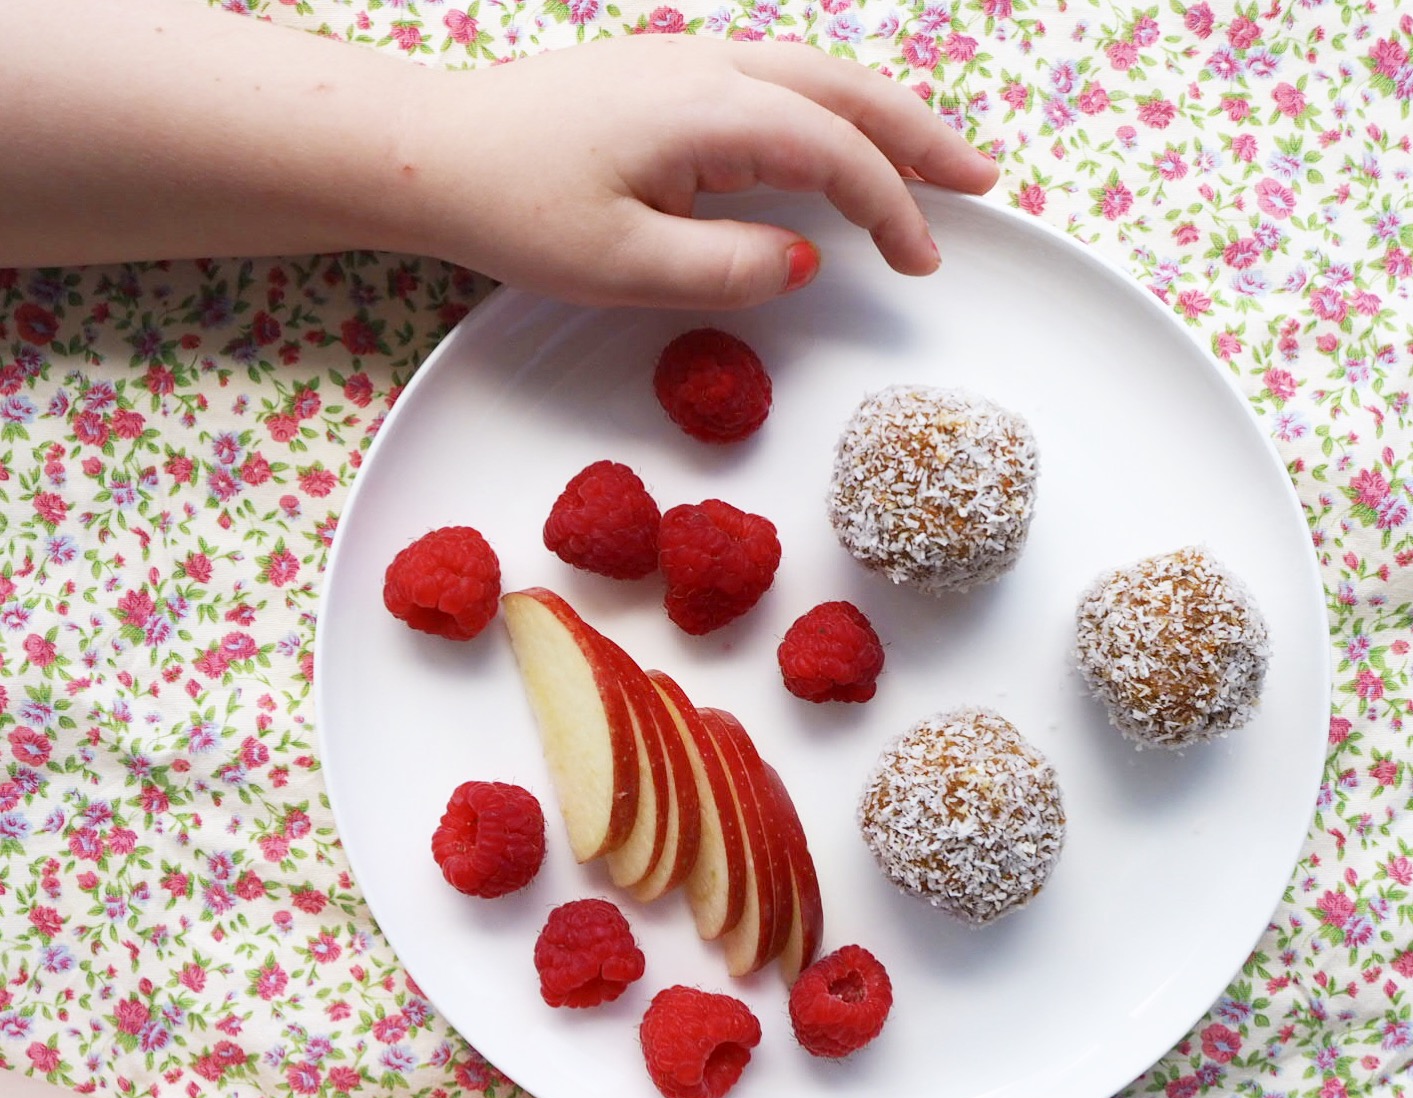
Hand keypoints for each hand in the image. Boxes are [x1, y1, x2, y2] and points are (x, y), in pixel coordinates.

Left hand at [399, 35, 998, 307]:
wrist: (436, 151)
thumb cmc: (516, 208)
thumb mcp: (622, 265)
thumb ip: (727, 266)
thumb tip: (803, 259)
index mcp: (708, 111)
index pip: (834, 153)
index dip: (891, 209)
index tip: (924, 264)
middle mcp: (711, 66)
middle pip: (847, 90)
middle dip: (922, 136)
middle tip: (982, 181)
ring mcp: (690, 61)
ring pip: (817, 75)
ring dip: (884, 115)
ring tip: (935, 159)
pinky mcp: (669, 75)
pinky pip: (778, 80)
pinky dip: (832, 108)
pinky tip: (843, 136)